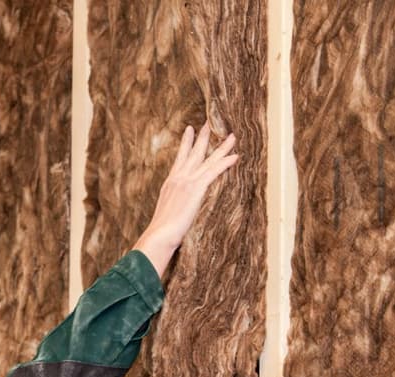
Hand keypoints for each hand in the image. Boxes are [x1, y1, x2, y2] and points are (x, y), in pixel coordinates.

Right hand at [133, 122, 238, 277]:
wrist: (159, 235)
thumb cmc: (160, 232)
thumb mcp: (164, 215)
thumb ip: (171, 209)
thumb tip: (172, 215)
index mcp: (170, 183)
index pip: (180, 159)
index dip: (186, 144)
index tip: (190, 131)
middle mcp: (178, 178)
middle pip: (193, 153)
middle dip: (202, 137)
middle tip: (208, 124)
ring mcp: (187, 181)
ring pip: (207, 159)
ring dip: (221, 147)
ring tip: (231, 136)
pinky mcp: (196, 188)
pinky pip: (214, 171)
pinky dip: (225, 163)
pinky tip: (236, 156)